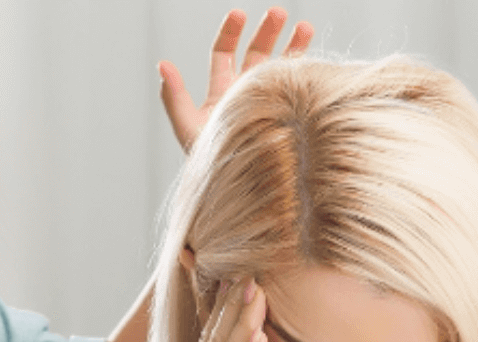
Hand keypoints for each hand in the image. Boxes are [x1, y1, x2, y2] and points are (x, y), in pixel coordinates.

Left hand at [159, 7, 313, 152]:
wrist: (244, 188)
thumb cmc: (213, 164)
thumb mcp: (189, 128)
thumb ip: (175, 98)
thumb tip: (162, 66)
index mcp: (223, 92)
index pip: (224, 54)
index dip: (230, 33)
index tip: (239, 14)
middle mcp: (247, 93)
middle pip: (256, 54)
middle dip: (267, 31)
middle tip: (278, 12)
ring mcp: (271, 103)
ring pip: (282, 68)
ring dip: (293, 46)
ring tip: (306, 26)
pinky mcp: (291, 115)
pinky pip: (300, 89)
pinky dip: (307, 73)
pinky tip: (314, 61)